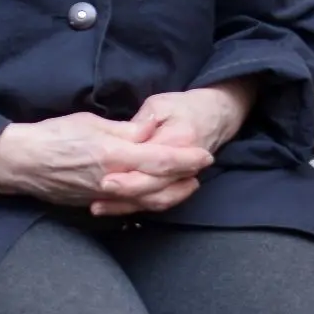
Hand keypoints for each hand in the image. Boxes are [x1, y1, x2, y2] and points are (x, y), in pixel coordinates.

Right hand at [0, 112, 211, 214]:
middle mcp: (110, 180)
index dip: (186, 159)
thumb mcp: (89, 123)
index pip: (159, 160)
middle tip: (201, 171)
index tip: (204, 155)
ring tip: (185, 185)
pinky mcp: (92, 203)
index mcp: (111, 155)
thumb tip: (147, 135)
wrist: (19, 161)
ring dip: (170, 194)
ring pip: (145, 202)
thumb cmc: (50, 135)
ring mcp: (102, 196)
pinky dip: (146, 202)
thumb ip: (123, 132)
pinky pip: (127, 207)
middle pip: (158, 187)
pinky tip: (154, 195)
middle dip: (184, 180)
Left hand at [90, 84, 253, 215]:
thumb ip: (141, 123)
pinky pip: (156, 201)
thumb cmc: (185, 106)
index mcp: (178, 141)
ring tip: (97, 206)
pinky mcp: (176, 184)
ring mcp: (182, 178)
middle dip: (125, 192)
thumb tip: (123, 137)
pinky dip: (135, 206)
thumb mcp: (160, 105)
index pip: (154, 163)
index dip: (129, 174)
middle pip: (153, 187)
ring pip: (154, 200)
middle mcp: (183, 165)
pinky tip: (110, 208)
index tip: (105, 180)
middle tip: (98, 192)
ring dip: (126, 205)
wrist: (217, 117)